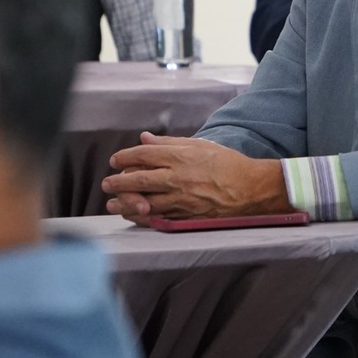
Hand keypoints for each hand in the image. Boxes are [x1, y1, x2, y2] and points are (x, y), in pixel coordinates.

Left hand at [101, 132, 292, 224]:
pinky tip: (133, 215)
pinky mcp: (185, 216)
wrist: (251, 189)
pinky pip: (157, 219)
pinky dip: (141, 217)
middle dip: (118, 181)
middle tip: (107, 183)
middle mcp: (178, 178)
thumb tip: (144, 139)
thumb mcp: (200, 145)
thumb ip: (169, 143)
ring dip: (124, 202)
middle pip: (138, 179)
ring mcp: (181, 200)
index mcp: (181, 157)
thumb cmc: (227, 164)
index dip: (125, 157)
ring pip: (144, 202)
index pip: (143, 155)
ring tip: (112, 203)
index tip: (115, 160)